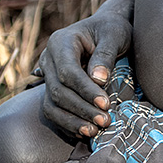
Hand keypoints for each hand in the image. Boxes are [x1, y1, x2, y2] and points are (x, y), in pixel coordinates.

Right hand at [38, 8, 132, 137]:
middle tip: (105, 121)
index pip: (67, 71)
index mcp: (61, 42)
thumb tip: (98, 79)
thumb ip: (106, 54)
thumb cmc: (112, 29)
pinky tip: (85, 133)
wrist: (105, 30)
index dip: (85, 90)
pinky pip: (54, 111)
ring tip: (94, 131)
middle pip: (58, 90)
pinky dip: (68, 124)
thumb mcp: (114, 35)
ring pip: (52, 104)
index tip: (105, 104)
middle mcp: (48, 59)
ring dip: (72, 121)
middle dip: (81, 109)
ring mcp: (47, 75)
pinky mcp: (53, 89)